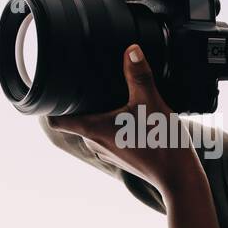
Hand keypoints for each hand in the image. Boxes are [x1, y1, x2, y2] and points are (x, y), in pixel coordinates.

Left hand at [46, 44, 203, 194]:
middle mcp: (95, 143)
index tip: (51, 92)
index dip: (49, 106)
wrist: (179, 176)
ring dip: (98, 115)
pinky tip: (128, 116)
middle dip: (79, 104)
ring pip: (93, 129)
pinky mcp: (121, 157)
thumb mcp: (151, 102)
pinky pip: (109, 137)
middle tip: (85, 84)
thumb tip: (131, 50)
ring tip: (109, 98)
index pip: (55, 120)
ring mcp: (107, 152)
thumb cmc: (161, 143)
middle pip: (76, 120)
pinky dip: (113, 126)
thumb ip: (139, 76)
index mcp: (93, 129)